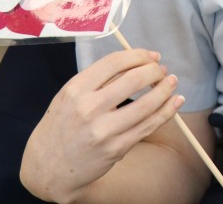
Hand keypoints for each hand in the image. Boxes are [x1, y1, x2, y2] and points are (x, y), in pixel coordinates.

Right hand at [20, 49, 184, 202]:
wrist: (47, 168)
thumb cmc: (61, 127)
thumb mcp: (69, 96)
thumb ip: (97, 80)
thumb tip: (136, 63)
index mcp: (76, 89)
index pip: (115, 62)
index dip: (139, 55)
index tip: (151, 55)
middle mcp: (89, 108)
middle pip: (134, 79)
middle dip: (155, 70)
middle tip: (161, 69)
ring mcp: (103, 130)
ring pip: (147, 103)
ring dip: (165, 89)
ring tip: (172, 82)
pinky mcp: (116, 149)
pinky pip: (148, 126)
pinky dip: (166, 111)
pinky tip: (175, 102)